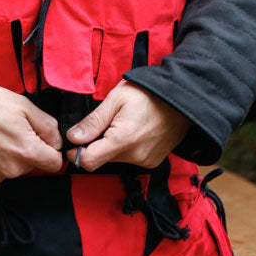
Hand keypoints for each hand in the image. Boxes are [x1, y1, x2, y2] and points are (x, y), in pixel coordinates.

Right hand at [0, 83, 63, 186]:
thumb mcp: (24, 105)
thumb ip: (48, 125)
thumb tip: (57, 141)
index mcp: (27, 152)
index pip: (54, 163)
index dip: (50, 150)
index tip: (39, 140)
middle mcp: (11, 171)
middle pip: (30, 166)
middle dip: (24, 151)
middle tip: (8, 131)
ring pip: (9, 171)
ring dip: (5, 158)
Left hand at [65, 82, 189, 170]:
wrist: (183, 99)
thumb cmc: (149, 94)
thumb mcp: (116, 98)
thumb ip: (93, 121)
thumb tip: (73, 137)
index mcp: (122, 140)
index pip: (88, 161)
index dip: (76, 151)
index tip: (75, 139)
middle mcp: (134, 156)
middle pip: (100, 160)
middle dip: (95, 144)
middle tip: (104, 122)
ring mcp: (145, 161)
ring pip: (114, 159)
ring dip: (111, 145)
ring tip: (122, 123)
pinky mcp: (152, 162)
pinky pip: (129, 159)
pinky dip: (125, 148)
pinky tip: (133, 130)